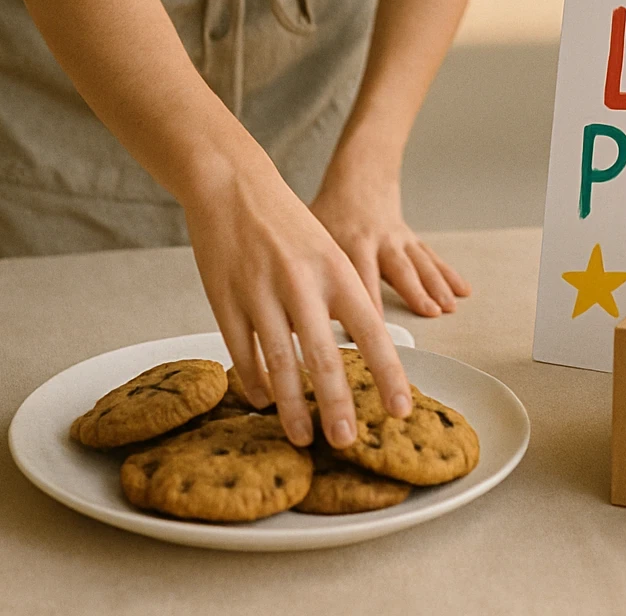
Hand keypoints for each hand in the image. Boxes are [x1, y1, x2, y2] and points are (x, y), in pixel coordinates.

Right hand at [181, 142, 412, 451]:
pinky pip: (242, 352)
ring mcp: (260, 292)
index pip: (371, 330)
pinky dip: (254, 381)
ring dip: (292, 406)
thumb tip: (355, 353)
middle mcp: (301, 282)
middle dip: (337, 405)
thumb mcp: (326, 249)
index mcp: (335, 269)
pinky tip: (262, 401)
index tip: (401, 409)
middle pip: (323, 356)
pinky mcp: (225, 299)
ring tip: (303, 437)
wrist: (232, 183)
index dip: (388, 373)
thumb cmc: (286, 221)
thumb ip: (339, 297)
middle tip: (346, 441)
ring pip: (280, 363)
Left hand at [310, 165, 470, 318]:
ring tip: (448, 308)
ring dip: (436, 286)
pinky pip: (431, 257)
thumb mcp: (311, 231)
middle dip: (414, 293)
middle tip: (429, 315)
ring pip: (420, 263)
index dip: (366, 304)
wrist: (359, 175)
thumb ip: (305, 267)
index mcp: (351, 242)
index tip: (372, 332)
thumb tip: (290, 311)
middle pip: (399, 269)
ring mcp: (398, 239)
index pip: (359, 278)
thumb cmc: (329, 209)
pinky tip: (463, 291)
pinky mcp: (410, 239)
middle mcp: (378, 240)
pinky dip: (448, 274)